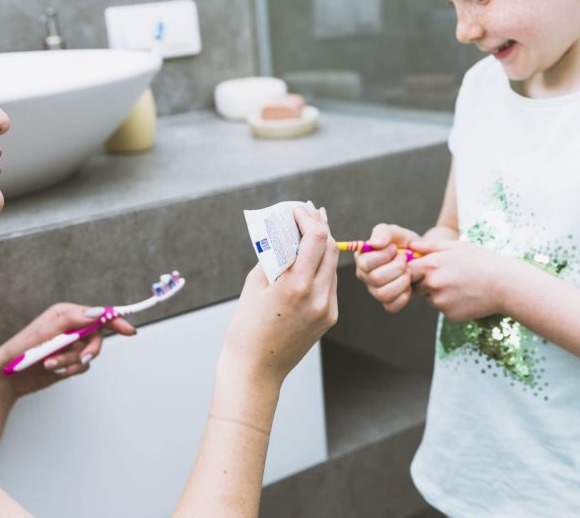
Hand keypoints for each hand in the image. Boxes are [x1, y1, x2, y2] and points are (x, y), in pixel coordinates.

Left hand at [0, 303, 137, 404]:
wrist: (6, 378)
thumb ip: (73, 321)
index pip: (97, 315)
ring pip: (89, 353)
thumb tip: (98, 312)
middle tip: (82, 359)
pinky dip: (70, 369)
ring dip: (72, 361)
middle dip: (88, 349)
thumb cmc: (19, 351)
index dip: (115, 321)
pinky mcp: (69, 361)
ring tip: (52, 364)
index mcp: (65, 314)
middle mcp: (70, 327)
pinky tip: (55, 370)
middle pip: (97, 336)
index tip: (129, 330)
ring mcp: (70, 345)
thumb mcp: (46, 332)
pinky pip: (82, 366)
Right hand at [222, 206, 338, 386]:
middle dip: (319, 226)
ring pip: (332, 265)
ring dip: (323, 245)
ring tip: (310, 229)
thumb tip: (285, 234)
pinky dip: (321, 266)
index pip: (317, 239)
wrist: (256, 370)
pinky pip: (330, 283)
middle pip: (330, 248)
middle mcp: (318, 296)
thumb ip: (274, 257)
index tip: (299, 209)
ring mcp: (328, 308)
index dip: (309, 218)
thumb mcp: (254, 285)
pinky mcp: (330, 317)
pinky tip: (311, 258)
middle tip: (307, 212)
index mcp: (296, 286)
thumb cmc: (246, 328)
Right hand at [353, 223, 422, 312]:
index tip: (395, 248)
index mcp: (363, 259)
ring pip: (383, 294)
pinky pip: (392, 306)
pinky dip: (404, 295)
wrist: (421, 257)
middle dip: (397, 267)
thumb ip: (383, 232)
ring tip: (408, 271)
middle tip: (405, 259)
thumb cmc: (403, 243)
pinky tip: (408, 284)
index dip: (383, 256)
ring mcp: (375, 291)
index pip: (365, 263)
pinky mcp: (388, 302)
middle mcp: (366, 276)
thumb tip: (374, 243)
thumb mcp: (395, 232)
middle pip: (376, 279)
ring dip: (402, 281)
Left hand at [408, 239, 513, 321]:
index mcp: (432, 265)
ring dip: (439, 294)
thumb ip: (431, 246)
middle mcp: (432, 285)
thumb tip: (412, 247)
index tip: (424, 268)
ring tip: (462, 285)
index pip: (407, 270)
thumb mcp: (457, 247)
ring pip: (430, 299)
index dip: (413, 270)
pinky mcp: (449, 315)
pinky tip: (467, 295)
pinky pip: (443, 309)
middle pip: (416, 286)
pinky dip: (451, 304)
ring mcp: (440, 302)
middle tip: (449, 276)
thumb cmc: (483, 261)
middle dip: (426, 282)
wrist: (505, 285)